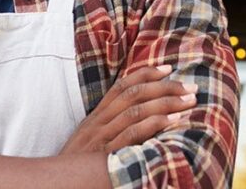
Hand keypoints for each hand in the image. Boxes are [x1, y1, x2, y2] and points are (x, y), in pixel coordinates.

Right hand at [59, 64, 196, 154]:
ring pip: (136, 110)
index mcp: (96, 117)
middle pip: (134, 94)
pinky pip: (133, 134)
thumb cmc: (79, 166)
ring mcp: (102, 137)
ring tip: (189, 101)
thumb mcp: (90, 141)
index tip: (169, 69)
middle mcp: (98, 122)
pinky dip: (155, 124)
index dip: (146, 74)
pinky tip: (174, 121)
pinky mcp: (106, 154)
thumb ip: (110, 127)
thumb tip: (140, 116)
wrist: (56, 183)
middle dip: (165, 87)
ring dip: (166, 103)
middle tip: (190, 86)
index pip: (122, 86)